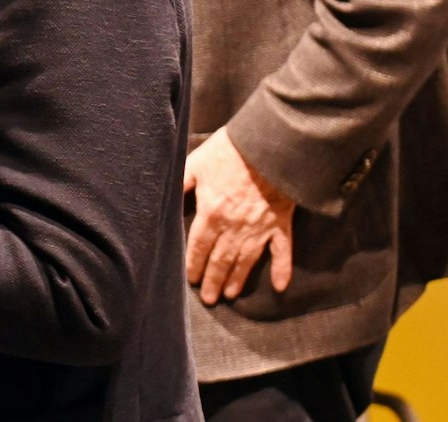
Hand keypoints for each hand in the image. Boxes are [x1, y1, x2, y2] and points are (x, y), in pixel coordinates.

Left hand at [184, 127, 295, 304]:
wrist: (269, 147)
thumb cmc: (229, 152)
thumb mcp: (196, 164)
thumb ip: (181, 184)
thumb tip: (165, 197)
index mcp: (211, 213)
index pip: (199, 246)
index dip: (194, 264)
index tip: (192, 279)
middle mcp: (234, 227)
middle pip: (221, 259)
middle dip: (213, 280)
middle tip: (210, 299)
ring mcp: (259, 228)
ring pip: (246, 260)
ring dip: (238, 279)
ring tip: (230, 294)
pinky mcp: (281, 224)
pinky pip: (282, 251)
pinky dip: (282, 269)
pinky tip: (280, 286)